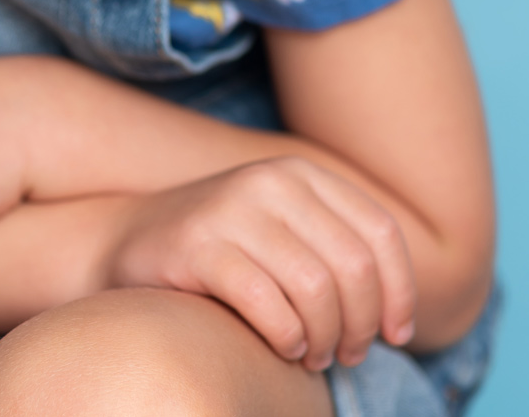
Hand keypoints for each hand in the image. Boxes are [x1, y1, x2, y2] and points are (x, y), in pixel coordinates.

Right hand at [106, 157, 416, 370]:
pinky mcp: (198, 246)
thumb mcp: (286, 234)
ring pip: (316, 289)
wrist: (128, 244)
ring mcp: (231, 209)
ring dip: (324, 338)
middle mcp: (269, 181)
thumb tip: (400, 317)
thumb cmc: (224, 253)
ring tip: (312, 355)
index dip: (399, 292)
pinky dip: (286, 338)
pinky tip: (281, 346)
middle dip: (361, 325)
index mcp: (299, 174)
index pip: (380, 233)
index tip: (395, 335)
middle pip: (354, 266)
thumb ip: (337, 251)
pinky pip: (268, 305)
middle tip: (347, 354)